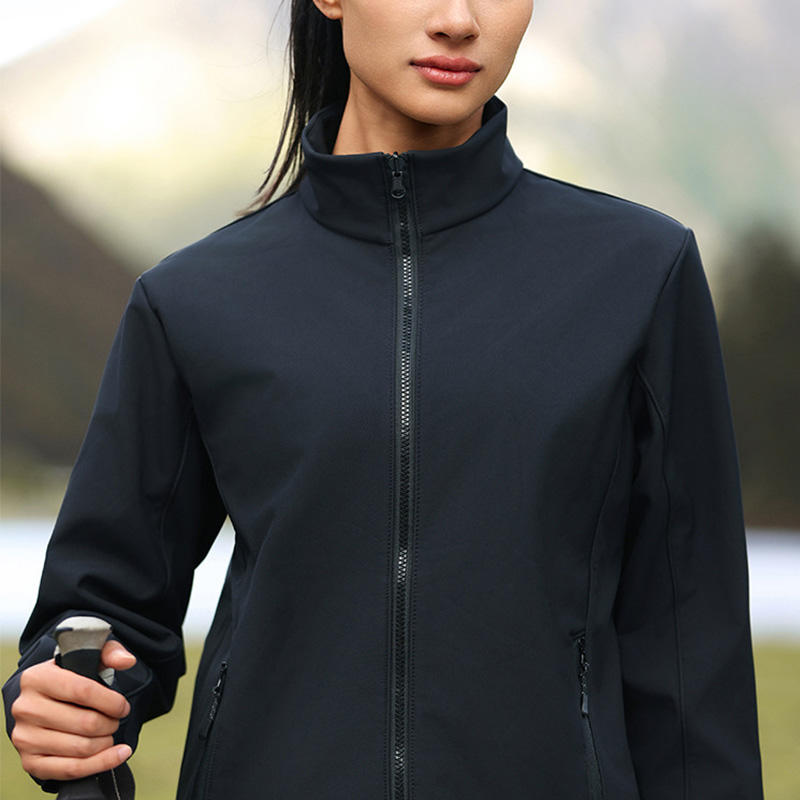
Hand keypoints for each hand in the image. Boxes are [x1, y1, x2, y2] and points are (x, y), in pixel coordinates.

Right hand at [10, 639, 136, 781]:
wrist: (43, 700)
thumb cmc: (70, 677)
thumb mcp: (88, 656)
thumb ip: (110, 652)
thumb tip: (127, 661)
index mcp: (37, 678)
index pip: (83, 691)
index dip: (111, 701)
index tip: (123, 706)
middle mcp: (26, 708)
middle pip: (85, 723)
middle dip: (110, 723)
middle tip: (116, 720)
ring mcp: (25, 737)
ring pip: (80, 748)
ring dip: (106, 742)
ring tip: (110, 732)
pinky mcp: (30, 761)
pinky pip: (70, 769)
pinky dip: (100, 763)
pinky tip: (117, 754)